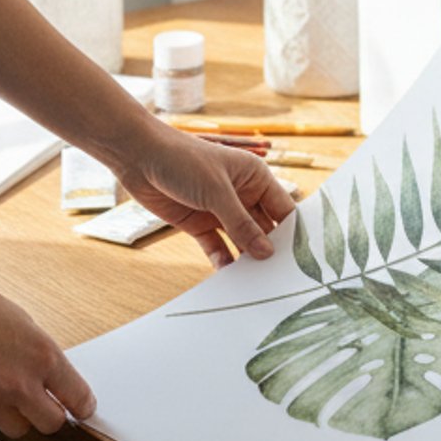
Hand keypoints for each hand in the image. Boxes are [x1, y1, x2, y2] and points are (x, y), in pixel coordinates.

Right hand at [0, 265, 95, 437]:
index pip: (78, 397)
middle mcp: (19, 382)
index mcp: (42, 355)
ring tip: (3, 392)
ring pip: (18, 430)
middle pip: (51, 424)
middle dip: (50, 415)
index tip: (82, 409)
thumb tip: (51, 382)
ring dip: (16, 417)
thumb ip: (38, 355)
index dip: (83, 406)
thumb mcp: (22, 323)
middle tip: (42, 404)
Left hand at [116, 128, 295, 267]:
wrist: (140, 157)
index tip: (300, 260)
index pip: (282, 208)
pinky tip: (228, 275)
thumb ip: (241, 224)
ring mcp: (220, 210)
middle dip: (269, 251)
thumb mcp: (216, 191)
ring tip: (255, 283)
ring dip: (247, 259)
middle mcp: (242, 194)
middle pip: (264, 228)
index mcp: (255, 177)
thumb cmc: (183, 159)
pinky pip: (217, 246)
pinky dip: (223, 261)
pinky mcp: (200, 223)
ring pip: (242, 240)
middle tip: (278, 279)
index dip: (292, 232)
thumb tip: (267, 252)